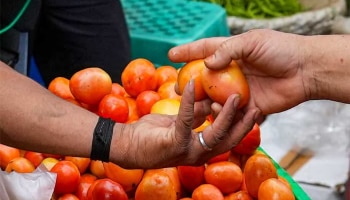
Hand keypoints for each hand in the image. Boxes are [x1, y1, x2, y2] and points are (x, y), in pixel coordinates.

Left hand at [111, 80, 258, 168]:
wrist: (127, 145)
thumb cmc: (152, 134)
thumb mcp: (179, 121)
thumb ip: (196, 114)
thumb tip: (210, 101)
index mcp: (201, 149)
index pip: (228, 139)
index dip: (242, 126)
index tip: (254, 110)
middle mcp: (198, 154)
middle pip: (229, 140)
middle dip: (244, 124)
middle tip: (257, 106)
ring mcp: (187, 151)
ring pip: (215, 133)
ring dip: (226, 114)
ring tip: (235, 96)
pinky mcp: (174, 144)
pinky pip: (186, 119)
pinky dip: (189, 100)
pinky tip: (191, 84)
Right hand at [169, 29, 309, 114]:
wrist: (305, 71)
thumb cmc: (280, 50)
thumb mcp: (252, 42)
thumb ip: (227, 50)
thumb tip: (206, 64)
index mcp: (232, 53)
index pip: (205, 50)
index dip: (187, 52)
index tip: (170, 54)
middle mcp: (233, 72)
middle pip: (205, 78)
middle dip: (191, 83)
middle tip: (179, 89)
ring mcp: (239, 89)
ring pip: (215, 97)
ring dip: (205, 101)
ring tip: (199, 103)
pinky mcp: (248, 105)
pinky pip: (230, 111)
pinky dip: (223, 112)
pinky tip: (220, 110)